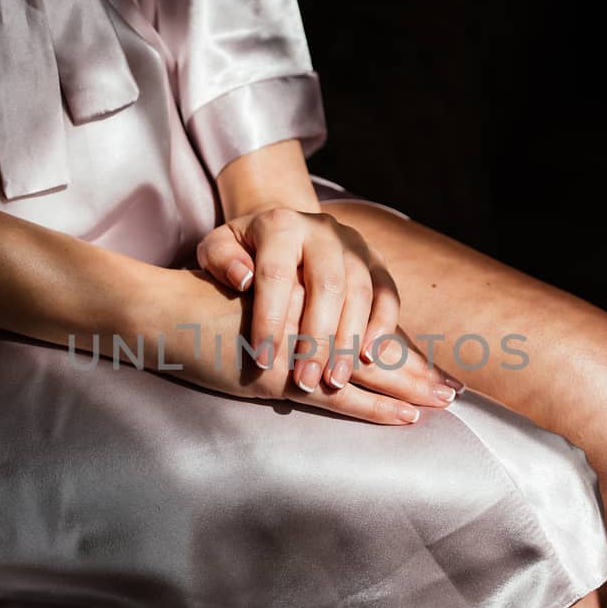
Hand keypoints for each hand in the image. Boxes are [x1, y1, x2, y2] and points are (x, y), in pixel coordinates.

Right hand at [138, 266, 460, 425]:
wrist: (161, 310)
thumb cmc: (197, 311)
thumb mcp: (249, 307)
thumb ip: (283, 318)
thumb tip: (308, 347)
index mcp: (306, 299)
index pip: (362, 325)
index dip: (397, 348)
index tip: (429, 366)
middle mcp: (311, 316)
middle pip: (374, 346)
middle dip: (415, 370)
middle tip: (455, 389)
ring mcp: (300, 346)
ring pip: (367, 369)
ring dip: (409, 387)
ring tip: (444, 402)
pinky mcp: (285, 375)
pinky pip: (340, 395)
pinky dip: (375, 407)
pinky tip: (406, 416)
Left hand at [194, 204, 462, 405]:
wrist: (285, 231)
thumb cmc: (244, 251)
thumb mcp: (218, 248)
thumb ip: (220, 261)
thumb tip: (243, 278)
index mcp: (280, 225)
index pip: (276, 273)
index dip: (270, 318)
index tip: (261, 359)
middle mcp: (323, 231)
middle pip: (327, 285)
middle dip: (317, 339)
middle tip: (305, 382)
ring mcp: (354, 245)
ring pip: (361, 292)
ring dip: (350, 340)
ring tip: (335, 380)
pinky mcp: (376, 262)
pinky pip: (388, 294)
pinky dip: (383, 326)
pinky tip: (370, 357)